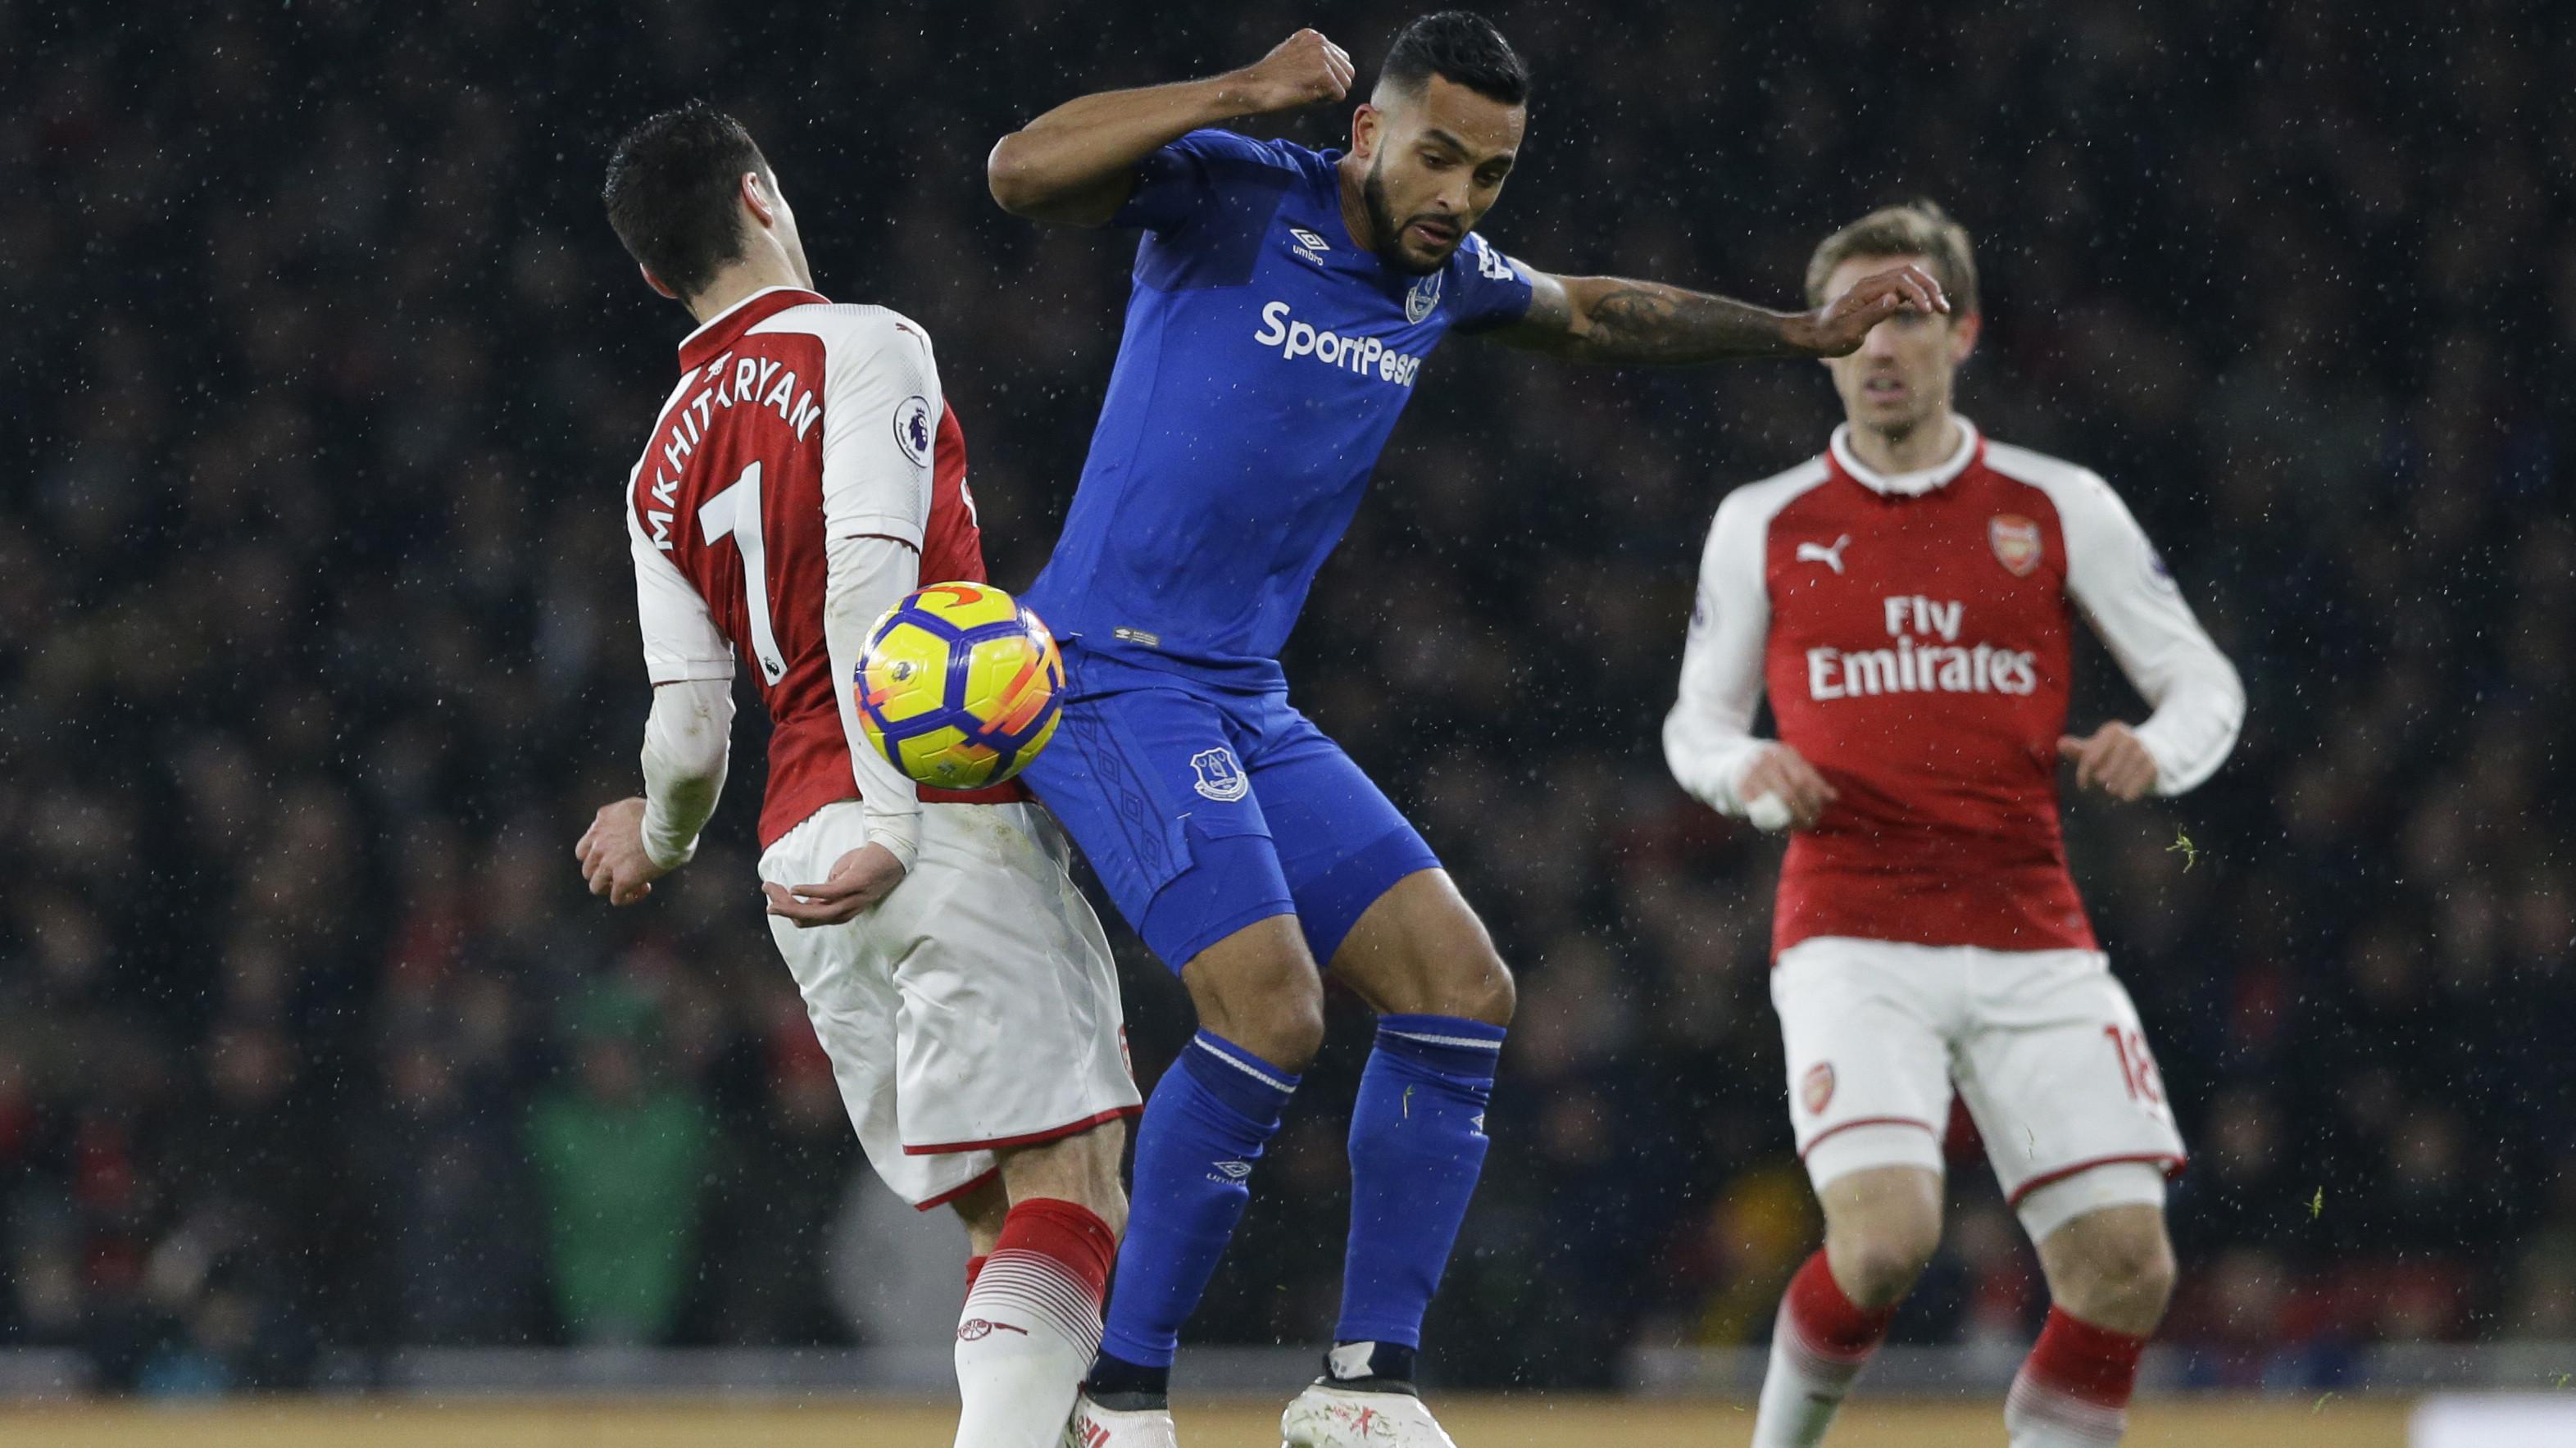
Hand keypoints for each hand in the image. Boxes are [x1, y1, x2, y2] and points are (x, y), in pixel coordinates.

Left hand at [575, 797, 673, 905]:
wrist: (667, 826)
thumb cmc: (658, 814)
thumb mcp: (630, 806)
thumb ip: (619, 815)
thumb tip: (626, 823)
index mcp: (600, 826)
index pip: (585, 847)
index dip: (598, 855)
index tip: (614, 856)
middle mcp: (599, 845)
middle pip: (588, 868)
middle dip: (603, 872)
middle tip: (621, 871)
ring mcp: (609, 864)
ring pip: (596, 886)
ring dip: (611, 887)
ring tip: (629, 885)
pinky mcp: (622, 880)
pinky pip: (617, 898)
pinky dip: (628, 898)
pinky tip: (643, 889)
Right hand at [762, 843, 906, 928]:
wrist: (892, 852)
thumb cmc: (866, 864)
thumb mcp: (840, 879)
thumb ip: (825, 890)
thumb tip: (807, 893)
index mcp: (839, 912)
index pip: (805, 919)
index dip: (785, 908)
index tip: (770, 893)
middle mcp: (844, 912)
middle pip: (805, 919)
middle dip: (782, 907)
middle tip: (766, 891)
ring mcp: (850, 900)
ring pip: (814, 912)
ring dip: (790, 903)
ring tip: (773, 892)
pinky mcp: (853, 886)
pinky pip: (828, 894)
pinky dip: (810, 892)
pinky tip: (795, 888)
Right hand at [1229, 29, 1354, 113]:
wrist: (1254, 87)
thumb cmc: (1268, 79)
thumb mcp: (1291, 57)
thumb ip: (1312, 58)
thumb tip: (1333, 72)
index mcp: (1313, 36)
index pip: (1341, 59)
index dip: (1329, 77)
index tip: (1310, 82)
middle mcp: (1321, 42)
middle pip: (1347, 71)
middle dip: (1333, 85)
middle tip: (1310, 91)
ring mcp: (1323, 57)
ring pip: (1345, 84)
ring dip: (1329, 94)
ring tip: (1306, 93)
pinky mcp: (1324, 74)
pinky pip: (1339, 96)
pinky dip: (1325, 102)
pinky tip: (1305, 97)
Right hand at [1737, 744, 1837, 829]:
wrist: (1718, 760)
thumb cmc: (1761, 766)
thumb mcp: (1784, 764)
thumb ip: (1808, 778)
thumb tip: (1834, 797)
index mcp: (1782, 752)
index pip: (1805, 778)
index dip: (1815, 797)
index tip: (1820, 811)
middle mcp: (1766, 758)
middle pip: (1792, 791)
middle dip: (1804, 811)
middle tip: (1810, 823)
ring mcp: (1750, 772)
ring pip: (1777, 801)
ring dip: (1789, 819)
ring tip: (1796, 826)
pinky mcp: (1737, 786)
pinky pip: (1759, 809)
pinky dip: (1770, 820)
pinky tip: (1777, 825)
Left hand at [1788, 264, 1949, 355]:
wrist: (1812, 334)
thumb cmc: (1828, 336)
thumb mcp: (1850, 330)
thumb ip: (1873, 314)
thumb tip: (1895, 299)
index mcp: (1866, 290)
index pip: (1901, 281)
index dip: (1918, 294)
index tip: (1929, 312)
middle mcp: (1871, 285)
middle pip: (1908, 274)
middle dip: (1929, 288)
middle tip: (1944, 309)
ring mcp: (1874, 289)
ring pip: (1907, 280)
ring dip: (1926, 291)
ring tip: (1941, 309)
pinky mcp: (1876, 298)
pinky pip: (1901, 290)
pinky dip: (1917, 296)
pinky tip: (1926, 309)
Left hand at [2058, 722, 2158, 801]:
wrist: (2157, 752)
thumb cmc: (2117, 752)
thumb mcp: (2098, 748)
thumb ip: (2079, 749)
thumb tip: (2060, 743)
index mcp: (2112, 730)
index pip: (2089, 760)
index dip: (2083, 776)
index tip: (2083, 785)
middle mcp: (2129, 738)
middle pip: (2101, 775)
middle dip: (2100, 783)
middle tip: (2105, 782)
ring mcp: (2143, 752)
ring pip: (2115, 785)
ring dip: (2112, 791)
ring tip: (2115, 786)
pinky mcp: (2153, 768)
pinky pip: (2129, 792)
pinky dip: (2125, 795)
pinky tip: (2126, 792)